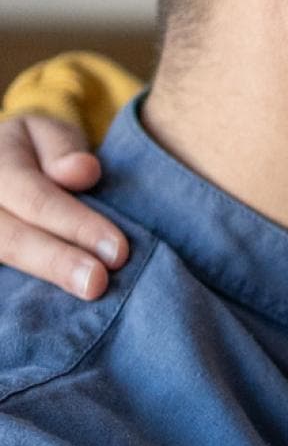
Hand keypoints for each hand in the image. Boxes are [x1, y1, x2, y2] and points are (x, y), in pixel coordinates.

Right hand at [0, 114, 125, 297]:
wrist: (7, 165)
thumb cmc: (40, 153)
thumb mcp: (50, 135)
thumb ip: (62, 149)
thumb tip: (79, 171)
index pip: (34, 198)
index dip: (76, 225)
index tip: (118, 251)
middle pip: (8, 237)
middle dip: (55, 261)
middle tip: (97, 283)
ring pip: (1, 255)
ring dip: (42, 278)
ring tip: (84, 293)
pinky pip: (2, 277)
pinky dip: (25, 294)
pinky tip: (53, 310)